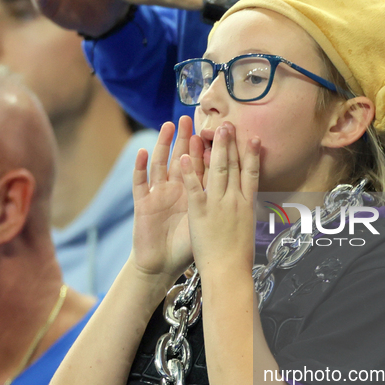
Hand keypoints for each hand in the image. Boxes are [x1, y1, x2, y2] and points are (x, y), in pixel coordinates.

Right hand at [132, 115, 204, 281]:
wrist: (162, 266)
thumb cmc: (188, 249)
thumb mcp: (206, 224)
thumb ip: (219, 208)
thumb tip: (244, 196)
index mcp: (195, 195)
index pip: (203, 167)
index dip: (210, 149)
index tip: (218, 131)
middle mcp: (176, 190)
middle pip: (182, 159)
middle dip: (187, 139)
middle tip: (192, 118)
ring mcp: (158, 194)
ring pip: (160, 164)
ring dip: (164, 145)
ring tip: (169, 126)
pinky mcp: (143, 203)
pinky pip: (140, 182)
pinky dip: (140, 167)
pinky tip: (142, 151)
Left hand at [180, 122, 260, 276]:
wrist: (229, 272)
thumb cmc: (238, 257)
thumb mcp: (247, 230)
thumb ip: (244, 213)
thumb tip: (246, 204)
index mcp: (247, 205)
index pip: (251, 173)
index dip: (252, 154)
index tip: (252, 138)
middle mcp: (234, 201)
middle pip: (234, 166)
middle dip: (231, 144)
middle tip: (229, 125)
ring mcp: (218, 205)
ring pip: (217, 171)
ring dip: (215, 148)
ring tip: (212, 130)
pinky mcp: (200, 212)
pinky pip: (194, 188)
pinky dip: (189, 172)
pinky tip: (185, 157)